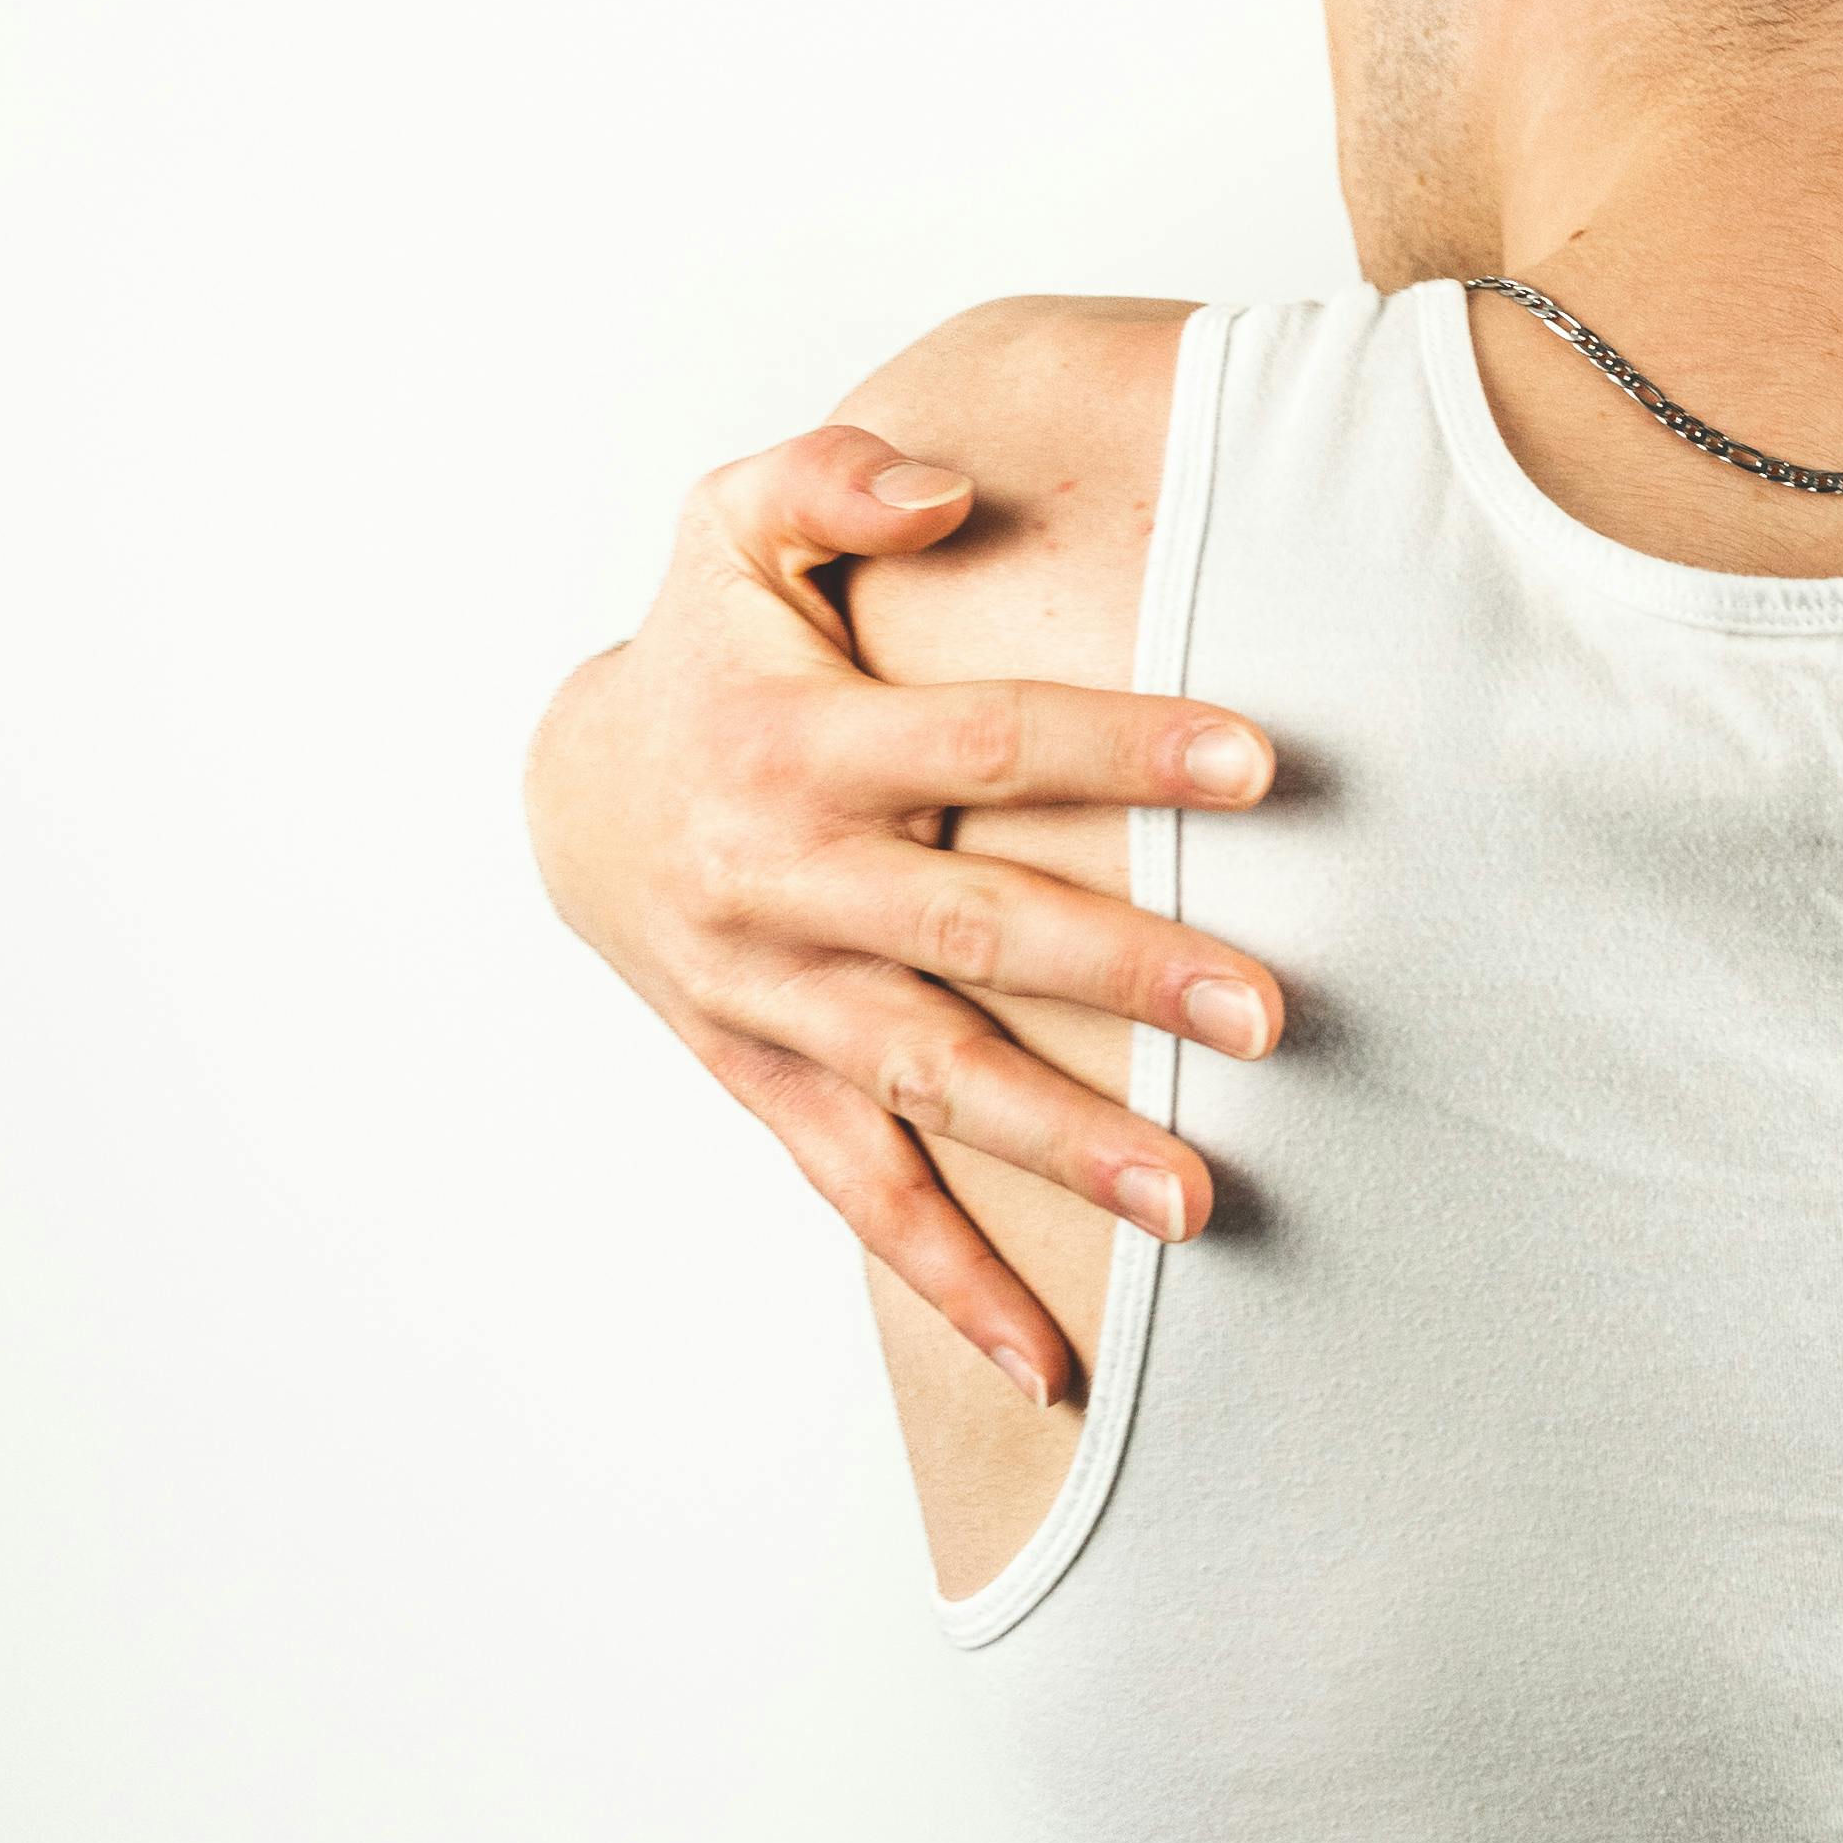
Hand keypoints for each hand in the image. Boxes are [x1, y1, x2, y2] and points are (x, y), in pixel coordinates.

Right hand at [523, 419, 1279, 1403]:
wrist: (572, 796)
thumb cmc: (707, 646)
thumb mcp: (729, 522)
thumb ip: (832, 479)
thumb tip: (949, 489)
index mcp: (792, 740)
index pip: (984, 742)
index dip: (1119, 749)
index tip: (1255, 765)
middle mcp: (779, 880)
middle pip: (975, 933)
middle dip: (1125, 975)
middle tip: (1269, 1012)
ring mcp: (773, 997)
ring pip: (932, 1084)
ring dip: (1064, 1148)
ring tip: (1201, 1200)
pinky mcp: (768, 1083)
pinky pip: (863, 1195)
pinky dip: (950, 1282)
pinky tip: (1052, 1363)